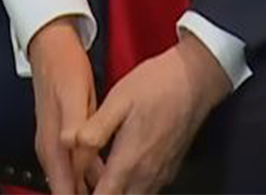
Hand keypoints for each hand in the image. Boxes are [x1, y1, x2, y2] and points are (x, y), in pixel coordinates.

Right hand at [28, 17, 102, 193]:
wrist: (51, 46)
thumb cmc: (63, 68)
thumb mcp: (73, 93)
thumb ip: (72, 122)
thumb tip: (69, 144)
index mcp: (52, 143)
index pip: (63, 189)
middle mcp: (51, 148)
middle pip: (66, 189)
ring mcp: (57, 143)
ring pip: (73, 181)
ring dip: (89, 191)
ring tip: (112, 193)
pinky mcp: (65, 136)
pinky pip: (79, 167)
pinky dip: (92, 178)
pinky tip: (108, 179)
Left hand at [77, 35, 231, 192]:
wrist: (194, 81)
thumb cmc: (154, 86)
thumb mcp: (118, 101)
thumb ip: (96, 128)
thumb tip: (71, 145)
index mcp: (130, 160)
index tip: (73, 190)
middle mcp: (147, 174)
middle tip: (81, 186)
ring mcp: (161, 173)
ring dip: (116, 193)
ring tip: (96, 182)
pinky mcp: (169, 167)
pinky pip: (147, 190)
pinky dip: (131, 189)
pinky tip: (119, 176)